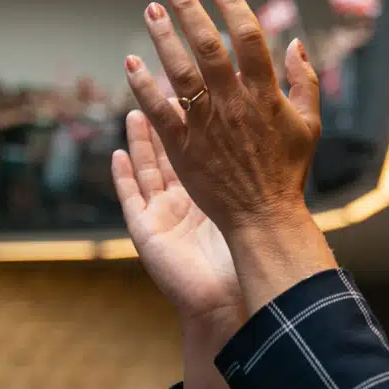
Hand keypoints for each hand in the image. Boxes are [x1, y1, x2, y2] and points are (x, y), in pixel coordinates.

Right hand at [112, 110, 243, 332]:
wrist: (226, 301)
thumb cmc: (243, 262)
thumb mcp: (248, 209)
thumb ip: (252, 179)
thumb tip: (270, 145)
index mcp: (210, 196)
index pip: (202, 151)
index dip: (198, 124)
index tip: (200, 93)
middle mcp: (184, 203)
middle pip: (170, 154)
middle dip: (165, 123)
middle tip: (162, 88)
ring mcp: (162, 216)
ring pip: (147, 170)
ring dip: (139, 142)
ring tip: (134, 112)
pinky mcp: (145, 231)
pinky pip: (130, 197)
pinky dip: (122, 175)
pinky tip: (117, 154)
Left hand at [122, 0, 321, 238]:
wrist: (264, 215)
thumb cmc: (287, 171)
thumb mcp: (309, 124)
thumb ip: (305, 80)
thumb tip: (295, 42)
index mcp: (265, 92)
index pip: (248, 35)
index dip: (232, 5)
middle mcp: (233, 102)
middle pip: (207, 44)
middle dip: (188, 8)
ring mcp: (206, 123)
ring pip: (178, 69)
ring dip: (162, 36)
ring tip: (151, 10)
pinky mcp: (183, 145)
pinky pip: (159, 109)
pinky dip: (143, 84)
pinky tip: (131, 62)